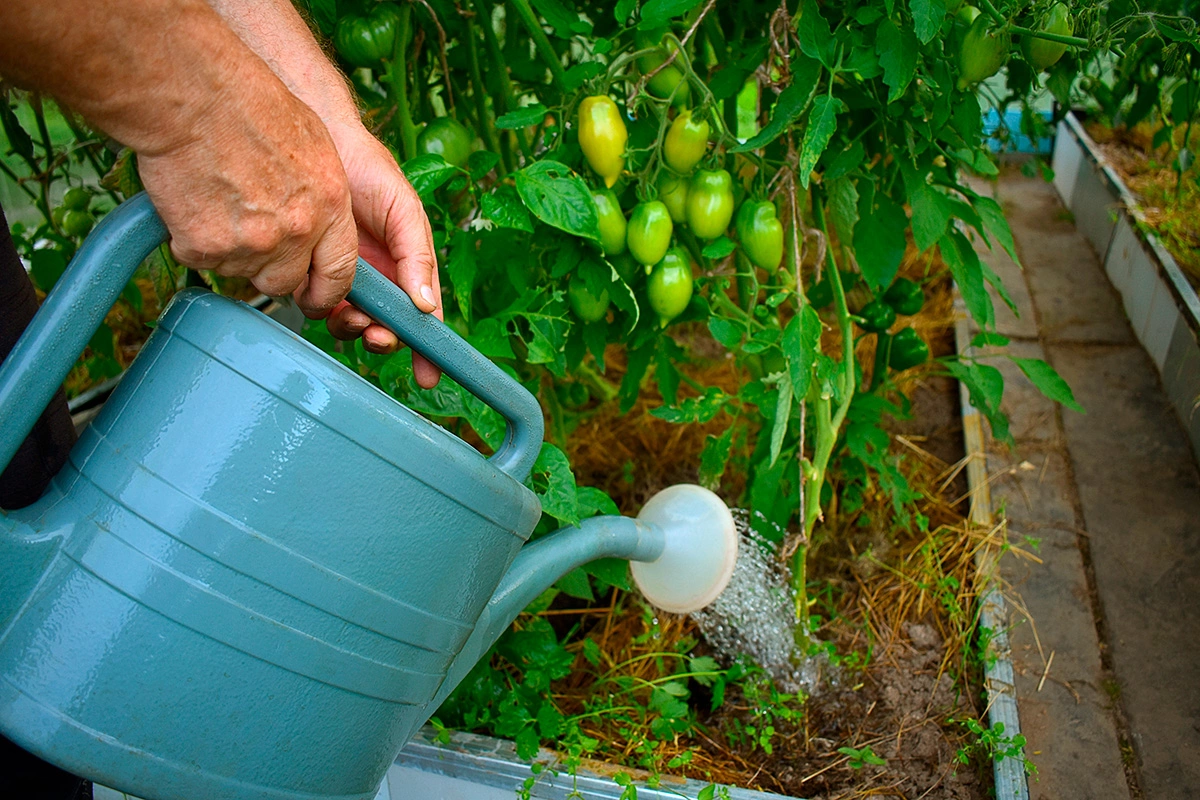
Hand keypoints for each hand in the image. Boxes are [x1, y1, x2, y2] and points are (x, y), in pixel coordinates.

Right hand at [137, 58, 359, 315]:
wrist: (194, 94)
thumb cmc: (251, 106)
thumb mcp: (316, 148)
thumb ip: (324, 200)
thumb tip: (322, 230)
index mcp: (332, 207)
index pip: (340, 274)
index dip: (325, 290)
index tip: (314, 294)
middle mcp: (297, 232)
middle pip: (286, 283)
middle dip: (270, 269)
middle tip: (250, 235)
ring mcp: (252, 244)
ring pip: (242, 272)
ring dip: (231, 251)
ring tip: (219, 201)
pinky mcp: (206, 247)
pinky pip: (202, 259)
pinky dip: (194, 239)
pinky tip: (194, 201)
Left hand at [324, 123, 442, 388]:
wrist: (314, 139)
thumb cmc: (366, 169)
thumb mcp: (403, 210)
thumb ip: (418, 256)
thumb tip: (427, 306)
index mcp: (408, 265)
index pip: (424, 315)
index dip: (428, 348)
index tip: (429, 376)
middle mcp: (379, 276)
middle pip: (387, 326)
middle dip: (385, 338)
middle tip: (376, 335)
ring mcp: (344, 276)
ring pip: (352, 322)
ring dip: (353, 327)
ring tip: (349, 312)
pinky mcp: (311, 271)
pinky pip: (318, 305)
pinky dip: (322, 309)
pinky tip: (319, 294)